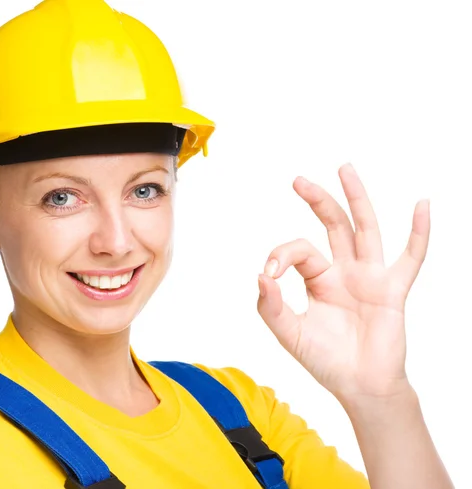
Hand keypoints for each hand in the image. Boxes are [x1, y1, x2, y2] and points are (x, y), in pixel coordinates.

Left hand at [257, 163, 429, 404]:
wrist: (359, 386)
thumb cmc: (326, 360)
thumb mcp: (290, 334)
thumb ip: (271, 307)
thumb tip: (260, 275)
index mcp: (319, 279)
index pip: (300, 250)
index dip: (282, 254)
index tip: (270, 272)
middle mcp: (344, 271)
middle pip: (333, 225)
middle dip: (317, 200)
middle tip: (298, 180)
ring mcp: (370, 278)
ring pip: (365, 229)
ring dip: (357, 199)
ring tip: (344, 169)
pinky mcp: (393, 291)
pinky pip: (410, 258)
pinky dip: (418, 233)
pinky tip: (423, 206)